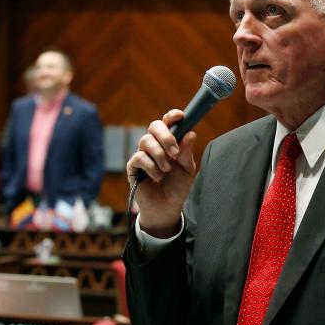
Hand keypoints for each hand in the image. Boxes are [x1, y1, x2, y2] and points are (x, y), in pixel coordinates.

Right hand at [126, 109, 196, 237]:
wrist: (167, 208)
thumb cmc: (177, 187)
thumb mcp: (187, 170)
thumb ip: (186, 152)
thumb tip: (190, 133)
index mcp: (169, 142)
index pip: (168, 122)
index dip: (172, 116)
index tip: (180, 117)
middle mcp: (155, 145)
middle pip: (154, 126)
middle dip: (165, 137)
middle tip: (174, 152)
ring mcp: (143, 154)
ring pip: (146, 141)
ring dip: (160, 155)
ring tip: (167, 170)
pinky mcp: (133, 167)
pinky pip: (139, 158)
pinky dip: (151, 167)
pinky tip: (158, 177)